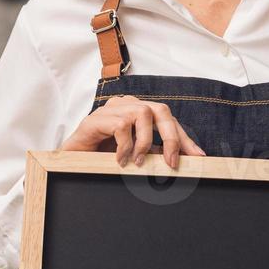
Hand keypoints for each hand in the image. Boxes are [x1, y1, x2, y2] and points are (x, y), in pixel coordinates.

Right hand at [59, 94, 204, 168]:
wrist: (71, 163)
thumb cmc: (102, 159)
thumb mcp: (136, 157)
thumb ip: (155, 154)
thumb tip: (181, 161)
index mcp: (138, 112)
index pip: (168, 119)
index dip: (184, 138)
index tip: (198, 158)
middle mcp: (127, 105)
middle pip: (160, 110)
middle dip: (171, 137)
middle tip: (172, 163)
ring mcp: (111, 109)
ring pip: (142, 114)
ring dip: (145, 143)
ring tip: (138, 162)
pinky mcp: (96, 118)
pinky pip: (121, 126)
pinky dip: (125, 146)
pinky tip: (120, 161)